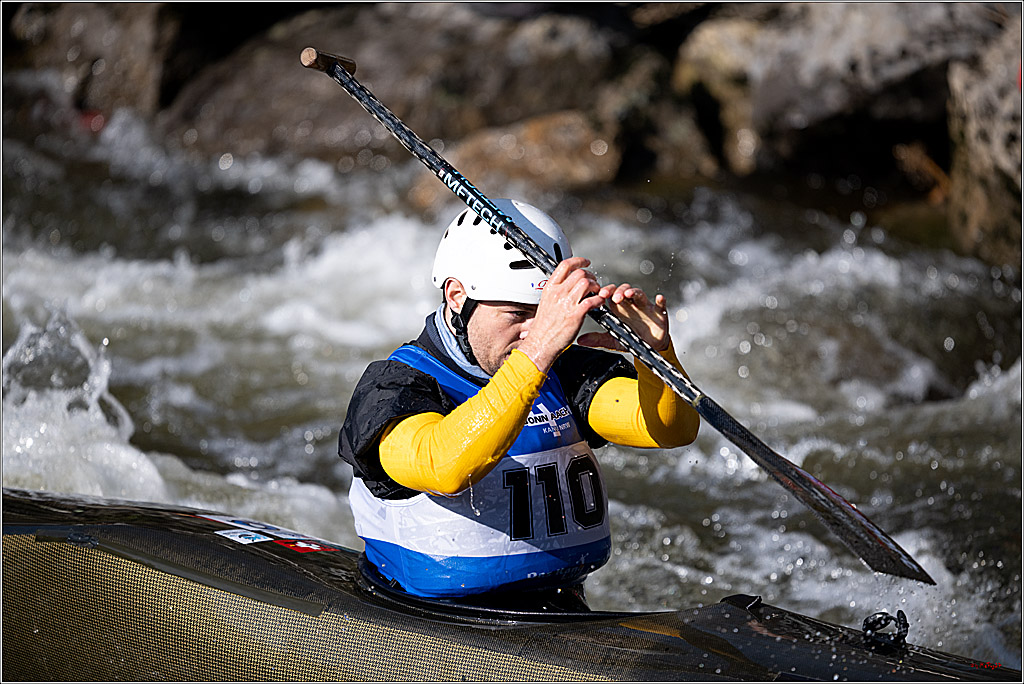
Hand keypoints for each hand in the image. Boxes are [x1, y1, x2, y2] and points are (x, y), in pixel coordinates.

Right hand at [517, 257, 607, 371]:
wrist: (541, 343)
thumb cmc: (543, 328)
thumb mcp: (546, 303)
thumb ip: (556, 292)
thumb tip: (566, 286)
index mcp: (550, 288)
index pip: (565, 265)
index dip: (579, 261)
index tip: (586, 262)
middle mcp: (558, 293)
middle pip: (579, 273)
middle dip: (590, 276)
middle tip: (593, 282)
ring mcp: (567, 303)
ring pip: (587, 283)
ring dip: (596, 286)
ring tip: (597, 293)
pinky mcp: (576, 314)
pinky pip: (593, 300)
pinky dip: (599, 299)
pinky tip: (599, 303)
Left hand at [577, 283, 670, 352]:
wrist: (649, 348)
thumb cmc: (631, 338)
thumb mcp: (613, 339)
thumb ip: (598, 339)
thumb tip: (580, 340)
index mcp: (619, 308)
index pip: (610, 295)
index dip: (605, 292)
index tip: (599, 294)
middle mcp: (631, 304)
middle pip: (623, 290)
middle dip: (617, 291)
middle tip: (612, 296)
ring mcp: (644, 307)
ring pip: (639, 294)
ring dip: (633, 292)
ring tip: (627, 294)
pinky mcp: (658, 313)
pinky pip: (660, 305)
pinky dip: (661, 301)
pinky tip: (659, 299)